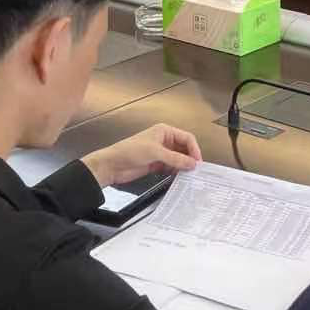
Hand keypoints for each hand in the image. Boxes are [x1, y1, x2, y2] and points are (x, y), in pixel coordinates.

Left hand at [81, 123, 201, 188]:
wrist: (111, 166)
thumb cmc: (130, 152)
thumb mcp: (155, 153)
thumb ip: (175, 158)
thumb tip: (192, 163)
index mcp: (165, 131)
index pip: (186, 138)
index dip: (194, 149)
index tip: (198, 162)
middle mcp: (164, 141)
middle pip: (184, 148)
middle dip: (189, 158)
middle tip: (195, 170)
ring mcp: (160, 153)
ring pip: (178, 159)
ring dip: (183, 166)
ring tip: (189, 175)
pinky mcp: (156, 164)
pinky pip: (171, 167)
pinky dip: (176, 171)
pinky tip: (179, 177)